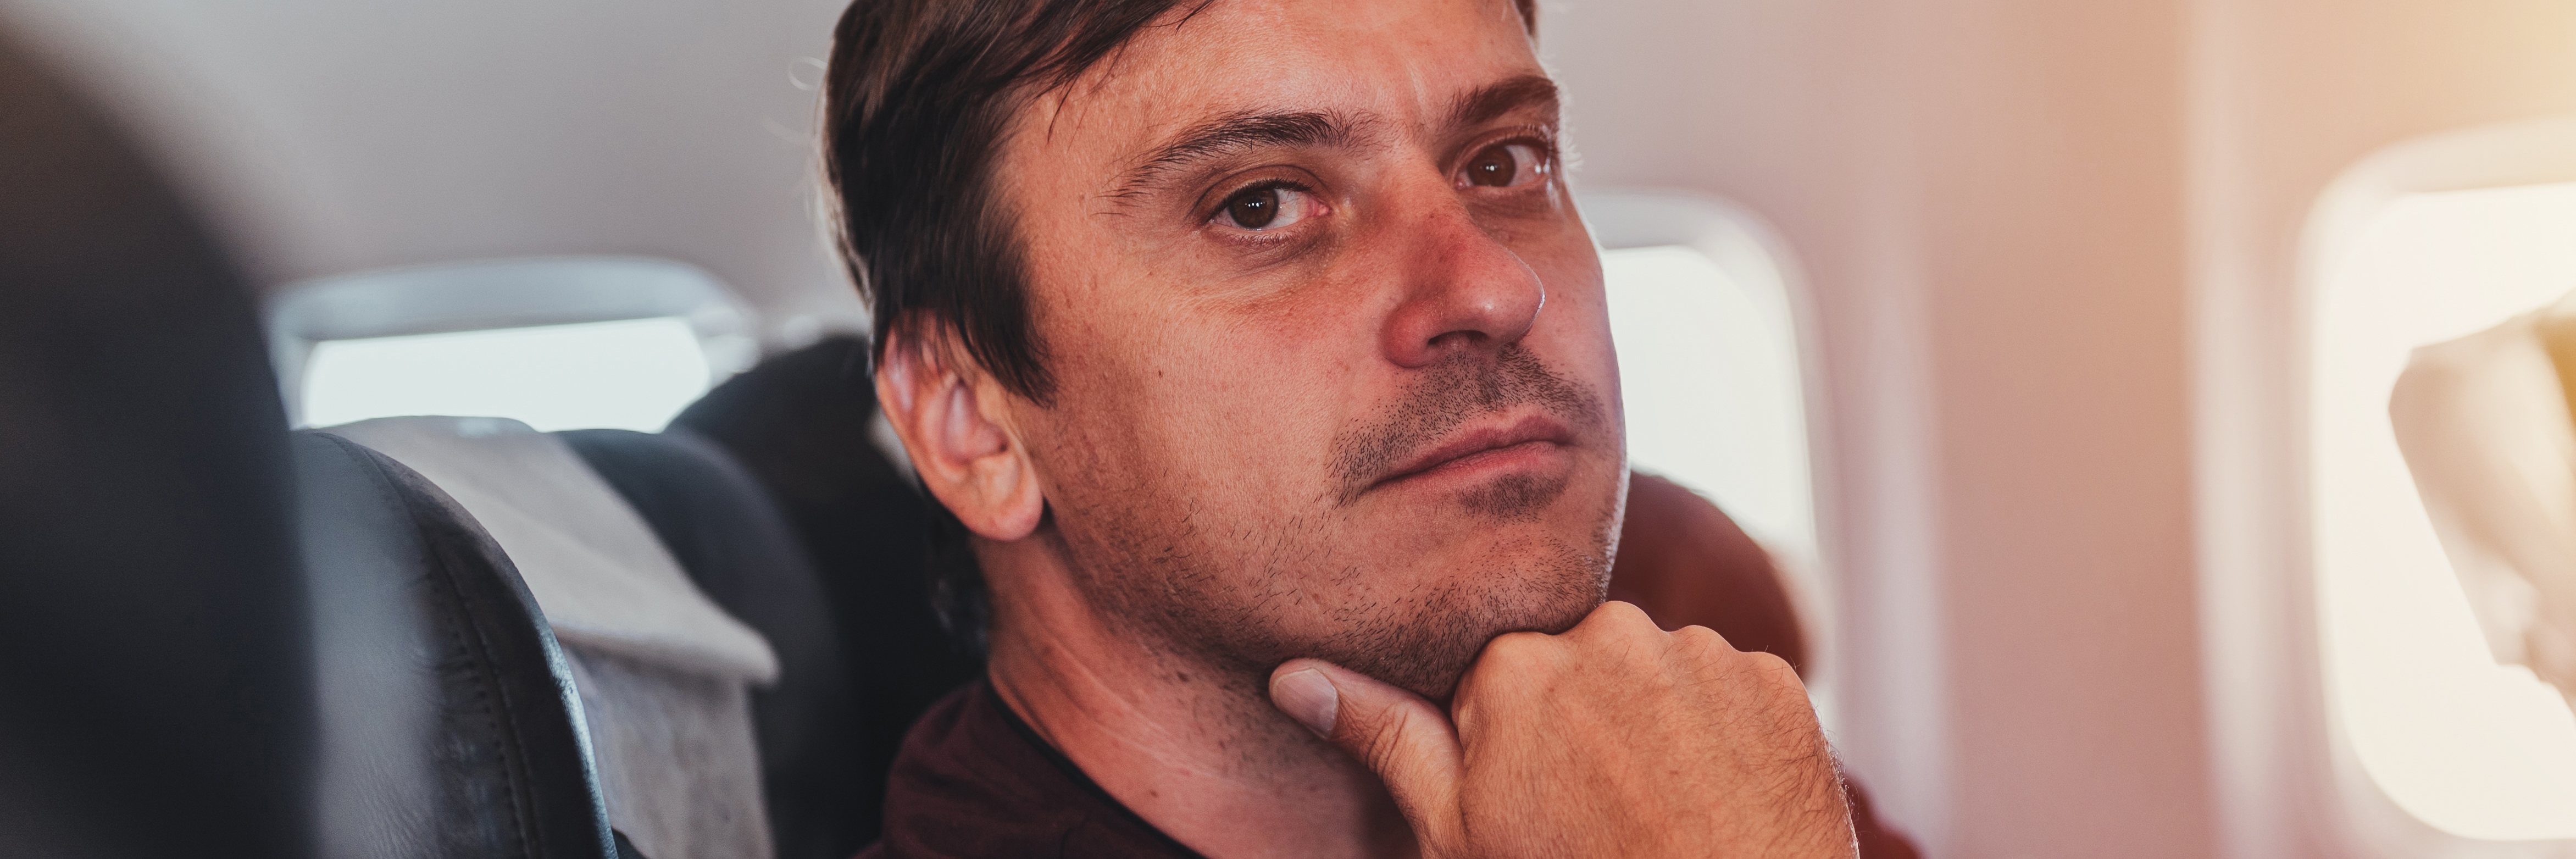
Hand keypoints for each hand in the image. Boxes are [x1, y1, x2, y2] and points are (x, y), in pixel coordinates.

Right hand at [1268, 600, 1855, 857]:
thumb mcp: (1460, 832)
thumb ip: (1386, 738)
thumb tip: (1292, 676)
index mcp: (1513, 663)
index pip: (1497, 678)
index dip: (1509, 743)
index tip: (1534, 798)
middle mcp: (1608, 629)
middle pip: (1579, 666)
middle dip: (1584, 724)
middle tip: (1600, 814)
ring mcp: (1700, 652)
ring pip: (1658, 676)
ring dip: (1656, 728)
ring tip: (1662, 814)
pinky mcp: (1775, 680)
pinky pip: (1731, 693)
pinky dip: (1724, 740)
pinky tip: (1715, 803)